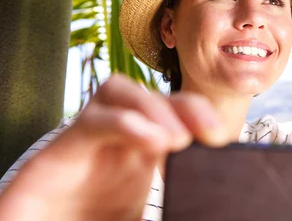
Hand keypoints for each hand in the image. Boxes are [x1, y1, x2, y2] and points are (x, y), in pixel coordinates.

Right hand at [0, 74, 226, 220]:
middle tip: (214, 135)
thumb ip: (165, 214)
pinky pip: (93, 117)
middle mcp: (116, 137)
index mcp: (139, 154)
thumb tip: (199, 214)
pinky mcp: (62, 147)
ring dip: (155, 107)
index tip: (223, 142)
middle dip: (188, 107)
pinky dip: (125, 122)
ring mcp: (89, 137)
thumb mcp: (134, 220)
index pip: (175, 118)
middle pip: (155, 97)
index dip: (201, 119)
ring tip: (178, 140)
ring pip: (121, 90)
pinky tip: (151, 141)